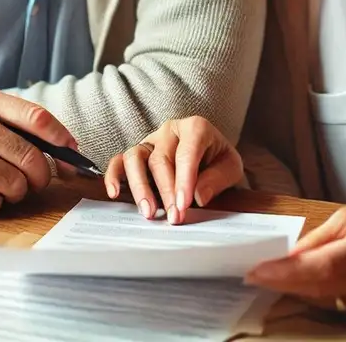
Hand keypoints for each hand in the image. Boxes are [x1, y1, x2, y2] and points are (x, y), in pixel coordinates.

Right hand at [0, 88, 76, 213]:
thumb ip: (20, 125)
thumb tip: (68, 151)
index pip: (38, 118)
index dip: (62, 140)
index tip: (72, 155)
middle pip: (31, 158)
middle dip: (41, 176)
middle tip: (36, 181)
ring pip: (15, 184)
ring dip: (17, 192)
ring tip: (4, 185)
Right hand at [104, 116, 242, 224]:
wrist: (211, 157)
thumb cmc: (219, 160)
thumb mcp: (231, 168)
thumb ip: (217, 179)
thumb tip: (197, 196)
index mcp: (196, 127)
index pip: (186, 152)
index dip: (184, 180)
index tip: (183, 205)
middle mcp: (170, 130)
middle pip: (161, 159)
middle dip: (166, 191)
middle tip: (174, 217)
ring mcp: (151, 140)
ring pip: (135, 157)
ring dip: (140, 187)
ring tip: (149, 212)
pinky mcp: (138, 153)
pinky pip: (119, 160)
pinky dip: (114, 175)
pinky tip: (115, 193)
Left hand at [245, 202, 345, 323]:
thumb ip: (319, 239)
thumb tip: (288, 259)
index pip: (323, 267)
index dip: (287, 274)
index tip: (255, 273)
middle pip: (321, 290)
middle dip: (285, 283)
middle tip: (256, 274)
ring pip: (327, 300)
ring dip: (305, 287)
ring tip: (298, 269)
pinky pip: (340, 306)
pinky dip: (326, 293)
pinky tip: (335, 277)